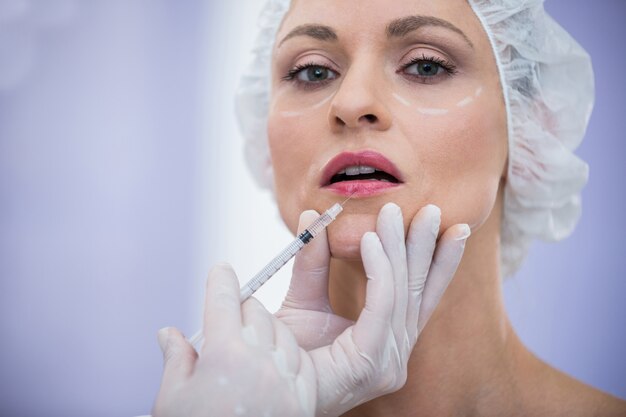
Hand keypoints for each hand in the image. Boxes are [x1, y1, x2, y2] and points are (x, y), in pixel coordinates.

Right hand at [152, 264, 316, 416]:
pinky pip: (298, 358)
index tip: (222, 270)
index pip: (224, 299)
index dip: (221, 280)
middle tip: (228, 323)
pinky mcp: (302, 396)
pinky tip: (270, 364)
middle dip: (240, 310)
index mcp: (224, 354)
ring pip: (280, 330)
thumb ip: (176, 359)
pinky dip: (283, 353)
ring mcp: (285, 378)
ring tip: (247, 348)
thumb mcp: (173, 399)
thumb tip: (168, 332)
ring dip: (264, 330)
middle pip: (255, 310)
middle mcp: (259, 360)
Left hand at [276, 203, 469, 415]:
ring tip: (394, 211)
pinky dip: (379, 268)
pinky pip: (382, 304)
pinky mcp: (373, 360)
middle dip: (426, 247)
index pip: (420, 296)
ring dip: (400, 248)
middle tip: (430, 210)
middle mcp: (395, 352)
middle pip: (417, 291)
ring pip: (401, 291)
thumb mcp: (305, 297)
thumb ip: (313, 261)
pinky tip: (371, 239)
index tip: (449, 227)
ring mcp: (388, 360)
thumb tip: (312, 216)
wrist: (265, 383)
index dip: (438, 262)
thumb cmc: (288, 353)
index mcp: (388, 339)